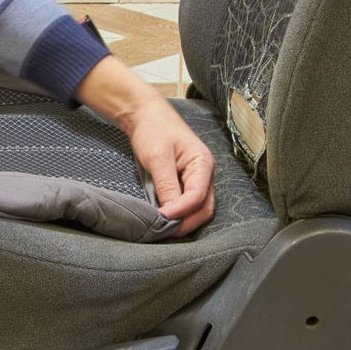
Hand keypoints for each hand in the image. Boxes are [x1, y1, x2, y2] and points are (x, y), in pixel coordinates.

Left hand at [75, 55, 215, 234]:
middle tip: (162, 233)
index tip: (161, 219)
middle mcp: (204, 175)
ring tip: (162, 230)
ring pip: (198, 210)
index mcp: (202, 164)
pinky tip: (164, 220)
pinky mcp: (186, 185)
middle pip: (204, 209)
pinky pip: (187, 206)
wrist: (146, 116)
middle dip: (185, 223)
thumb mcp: (158, 157)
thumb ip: (166, 185)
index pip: (198, 197)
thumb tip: (170, 214)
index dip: (180, 211)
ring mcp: (197, 181)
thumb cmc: (153, 130)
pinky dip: (178, 216)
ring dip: (182, 222)